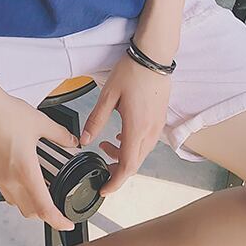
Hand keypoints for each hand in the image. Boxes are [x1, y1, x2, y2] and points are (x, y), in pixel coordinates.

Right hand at [0, 85, 78, 231]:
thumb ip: (58, 134)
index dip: (57, 220)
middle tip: (57, 205)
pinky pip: (4, 192)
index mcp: (24, 170)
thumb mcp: (39, 121)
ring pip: (15, 204)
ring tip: (41, 190)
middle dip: (45, 214)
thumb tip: (71, 140)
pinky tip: (22, 177)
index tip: (67, 223)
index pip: (43, 208)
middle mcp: (9, 179)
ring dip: (29, 204)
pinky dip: (16, 193)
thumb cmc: (3, 113)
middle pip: (30, 212)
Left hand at [80, 52, 171, 195]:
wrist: (154, 56)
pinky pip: (147, 142)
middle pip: (135, 164)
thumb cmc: (132, 72)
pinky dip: (133, 146)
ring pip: (141, 153)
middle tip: (101, 168)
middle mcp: (150, 132)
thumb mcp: (108, 95)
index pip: (127, 167)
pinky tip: (121, 135)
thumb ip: (96, 119)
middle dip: (118, 171)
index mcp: (137, 128)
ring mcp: (157, 126)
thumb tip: (85, 140)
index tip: (104, 189)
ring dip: (124, 156)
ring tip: (106, 145)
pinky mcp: (160, 119)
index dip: (115, 182)